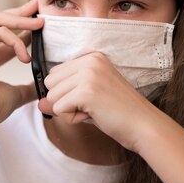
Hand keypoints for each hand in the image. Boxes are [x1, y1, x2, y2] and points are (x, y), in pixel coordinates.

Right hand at [0, 0, 43, 131]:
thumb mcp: (16, 94)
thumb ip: (27, 87)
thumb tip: (41, 86)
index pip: (1, 35)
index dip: (21, 28)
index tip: (38, 24)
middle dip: (19, 12)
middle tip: (38, 6)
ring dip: (21, 19)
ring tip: (40, 24)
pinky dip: (16, 40)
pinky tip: (26, 56)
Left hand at [38, 52, 160, 151]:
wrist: (144, 126)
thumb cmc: (119, 113)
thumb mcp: (86, 100)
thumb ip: (61, 98)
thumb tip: (39, 103)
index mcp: (91, 57)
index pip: (55, 74)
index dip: (68, 93)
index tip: (91, 98)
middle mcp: (89, 60)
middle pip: (50, 83)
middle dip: (64, 101)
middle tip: (91, 106)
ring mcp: (88, 74)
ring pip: (52, 96)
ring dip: (68, 110)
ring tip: (93, 110)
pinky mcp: (86, 91)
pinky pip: (58, 108)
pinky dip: (72, 118)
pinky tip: (93, 116)